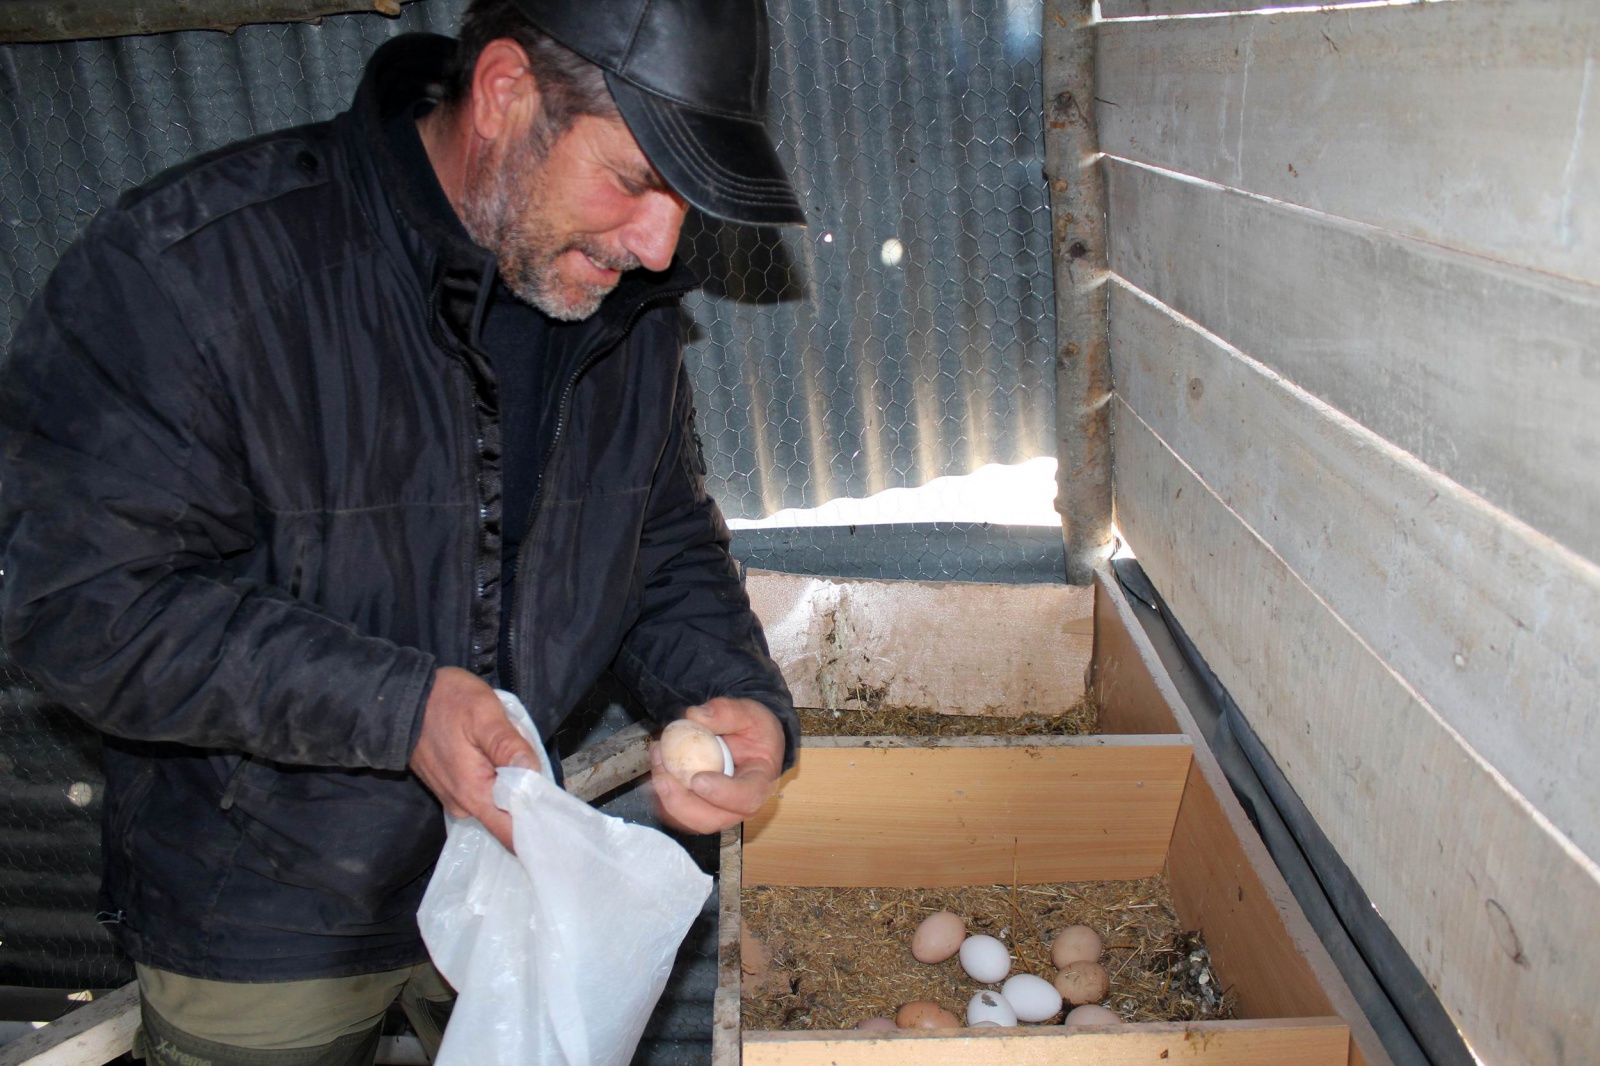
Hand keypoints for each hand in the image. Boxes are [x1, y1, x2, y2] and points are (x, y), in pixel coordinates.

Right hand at [410, 666, 541, 850]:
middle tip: (541, 768)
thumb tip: (535, 775)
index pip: (512, 834)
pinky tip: (500, 757)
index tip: (564, 822)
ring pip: (499, 802)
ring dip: (515, 785)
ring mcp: (457, 798)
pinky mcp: (454, 788)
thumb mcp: (483, 714)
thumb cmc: (444, 702)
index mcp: (473, 794)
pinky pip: (486, 792)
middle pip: (511, 818)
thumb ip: (509, 747)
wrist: (402, 699)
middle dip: (531, 798)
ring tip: (518, 754)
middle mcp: (464, 806)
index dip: (540, 830)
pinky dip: (500, 779)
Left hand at [650, 697, 785, 834]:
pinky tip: (656, 766)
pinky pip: (678, 813)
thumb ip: (726, 712)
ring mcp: (720, 811)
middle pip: (713, 819)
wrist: (749, 741)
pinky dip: (662, 795)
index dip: (722, 793)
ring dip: (667, 797)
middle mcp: (741, 805)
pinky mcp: (701, 809)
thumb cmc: (754, 730)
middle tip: (663, 777)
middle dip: (682, 803)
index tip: (698, 779)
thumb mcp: (749, 713)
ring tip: (657, 762)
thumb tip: (695, 716)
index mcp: (760, 782)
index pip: (747, 797)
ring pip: (691, 820)